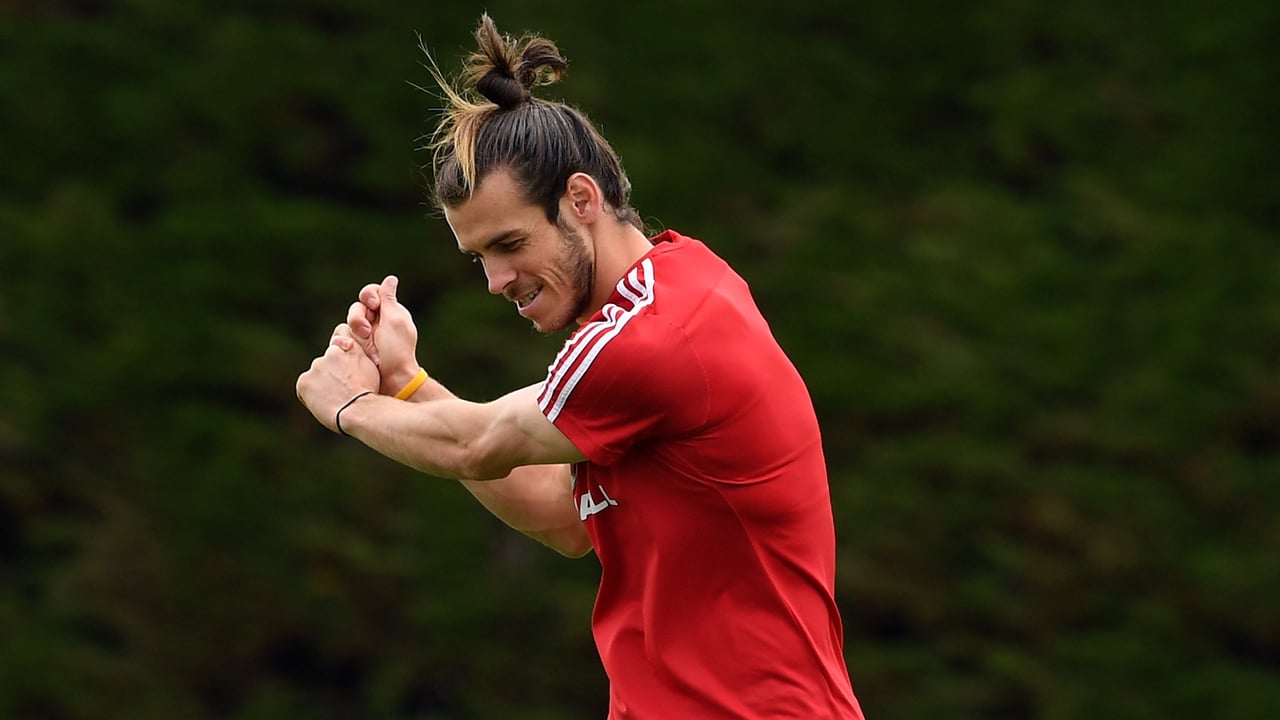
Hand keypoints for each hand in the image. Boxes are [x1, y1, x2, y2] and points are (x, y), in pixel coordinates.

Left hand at [296, 324, 380, 431]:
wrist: (360, 409)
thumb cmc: (369, 392)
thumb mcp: (370, 365)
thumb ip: (357, 353)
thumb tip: (348, 344)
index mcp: (347, 348)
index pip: (337, 350)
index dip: (342, 365)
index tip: (347, 376)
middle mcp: (329, 354)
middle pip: (326, 364)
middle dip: (331, 374)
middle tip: (342, 390)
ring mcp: (315, 368)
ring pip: (315, 376)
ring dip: (321, 384)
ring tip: (335, 399)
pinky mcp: (304, 382)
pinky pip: (304, 389)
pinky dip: (310, 396)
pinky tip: (324, 403)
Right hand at [348, 275, 420, 395]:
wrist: (391, 379)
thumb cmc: (397, 351)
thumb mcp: (395, 321)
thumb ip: (389, 300)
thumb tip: (390, 279)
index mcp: (387, 313)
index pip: (371, 293)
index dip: (369, 295)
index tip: (375, 304)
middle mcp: (374, 323)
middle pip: (356, 308)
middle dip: (359, 316)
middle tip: (367, 331)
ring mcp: (362, 337)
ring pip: (345, 323)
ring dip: (352, 330)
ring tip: (362, 343)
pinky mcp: (352, 349)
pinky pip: (338, 338)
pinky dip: (342, 341)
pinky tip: (349, 348)